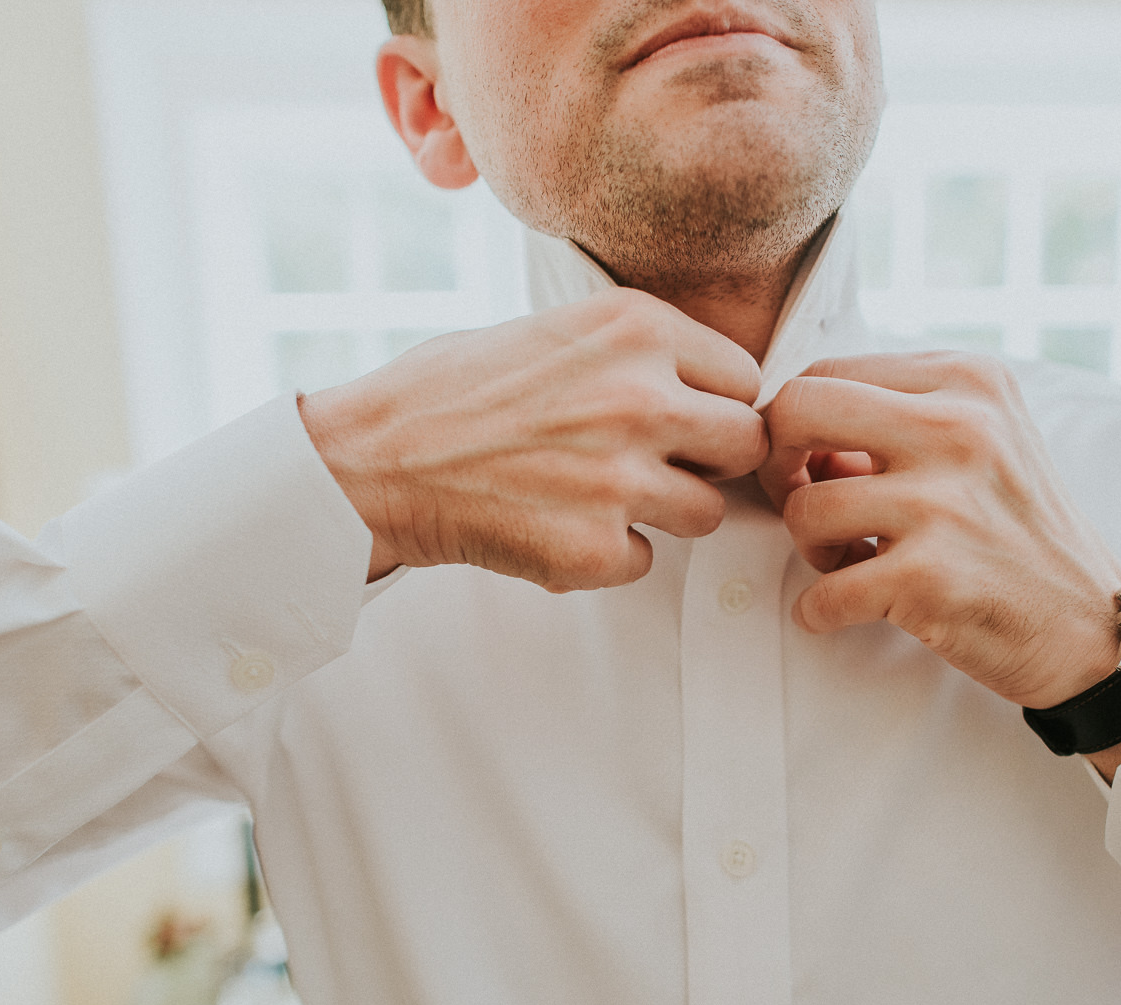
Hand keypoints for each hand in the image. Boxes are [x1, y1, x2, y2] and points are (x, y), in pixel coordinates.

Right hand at [300, 289, 766, 591]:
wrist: (372, 461)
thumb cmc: (452, 392)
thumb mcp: (554, 327)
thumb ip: (637, 350)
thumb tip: (711, 384)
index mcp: (634, 328)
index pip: (744, 377)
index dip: (716, 403)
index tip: (682, 417)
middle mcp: (639, 397)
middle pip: (748, 445)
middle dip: (712, 461)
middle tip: (660, 464)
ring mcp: (620, 478)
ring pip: (708, 513)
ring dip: (664, 514)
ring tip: (598, 496)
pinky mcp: (595, 548)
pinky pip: (646, 561)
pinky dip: (610, 555)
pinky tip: (557, 526)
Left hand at [760, 351, 1120, 712]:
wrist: (1091, 630)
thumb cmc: (1021, 535)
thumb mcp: (983, 442)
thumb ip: (898, 419)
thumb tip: (795, 428)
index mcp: (968, 381)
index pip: (825, 373)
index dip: (797, 426)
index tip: (815, 468)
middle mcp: (959, 428)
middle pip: (796, 411)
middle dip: (778, 466)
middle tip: (804, 502)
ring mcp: (943, 504)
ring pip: (804, 508)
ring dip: (810, 547)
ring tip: (849, 562)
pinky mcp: (929, 578)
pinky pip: (822, 592)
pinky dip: (819, 611)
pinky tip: (849, 610)